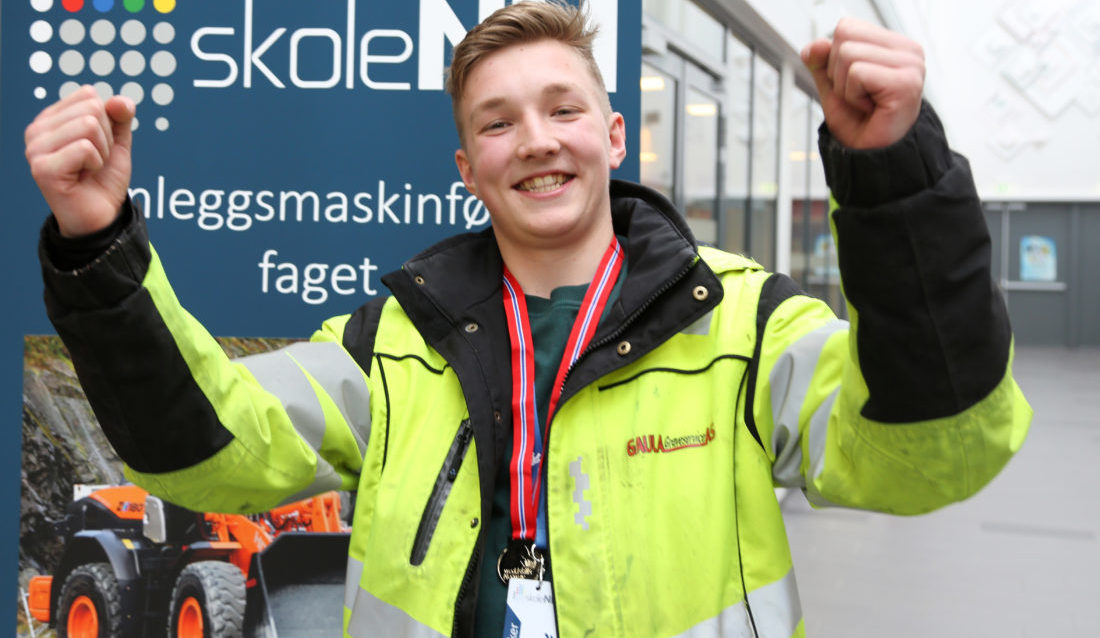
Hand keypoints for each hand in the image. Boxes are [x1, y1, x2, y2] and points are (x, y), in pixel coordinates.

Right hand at [25, 85, 134, 237]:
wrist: (101, 215)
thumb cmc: (103, 179)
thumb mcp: (117, 142)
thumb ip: (120, 117)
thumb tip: (121, 100)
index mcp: (51, 119)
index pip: (88, 95)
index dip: (106, 122)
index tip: (97, 146)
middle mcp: (37, 130)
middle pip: (91, 108)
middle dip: (106, 137)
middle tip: (95, 160)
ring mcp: (35, 148)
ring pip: (89, 125)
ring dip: (102, 151)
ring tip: (89, 168)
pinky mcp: (42, 168)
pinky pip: (85, 148)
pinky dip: (96, 163)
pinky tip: (84, 176)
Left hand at [801, 18, 924, 149]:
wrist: (872, 157)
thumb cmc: (861, 124)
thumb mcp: (832, 87)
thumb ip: (821, 62)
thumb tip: (814, 45)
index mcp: (894, 44)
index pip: (846, 27)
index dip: (836, 59)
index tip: (855, 84)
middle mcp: (908, 50)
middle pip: (844, 36)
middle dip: (838, 72)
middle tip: (858, 96)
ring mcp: (910, 64)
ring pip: (847, 54)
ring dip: (845, 87)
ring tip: (865, 103)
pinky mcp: (905, 81)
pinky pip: (856, 73)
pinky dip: (852, 96)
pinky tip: (870, 108)